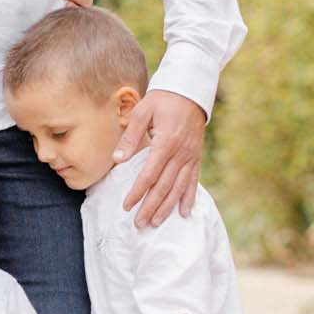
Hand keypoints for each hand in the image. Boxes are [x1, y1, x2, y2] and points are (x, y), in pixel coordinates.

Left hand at [114, 88, 205, 227]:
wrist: (190, 91)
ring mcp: (191, 157)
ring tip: (156, 222)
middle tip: (139, 223)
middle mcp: (181, 154)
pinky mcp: (196, 157)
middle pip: (164, 187)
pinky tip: (184, 212)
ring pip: (179, 188)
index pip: (149, 175)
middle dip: (150, 206)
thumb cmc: (163, 99)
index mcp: (166, 143)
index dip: (138, 192)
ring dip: (167, 207)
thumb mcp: (142, 111)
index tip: (127, 206)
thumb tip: (117, 159)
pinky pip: (193, 182)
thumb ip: (130, 136)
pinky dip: (188, 198)